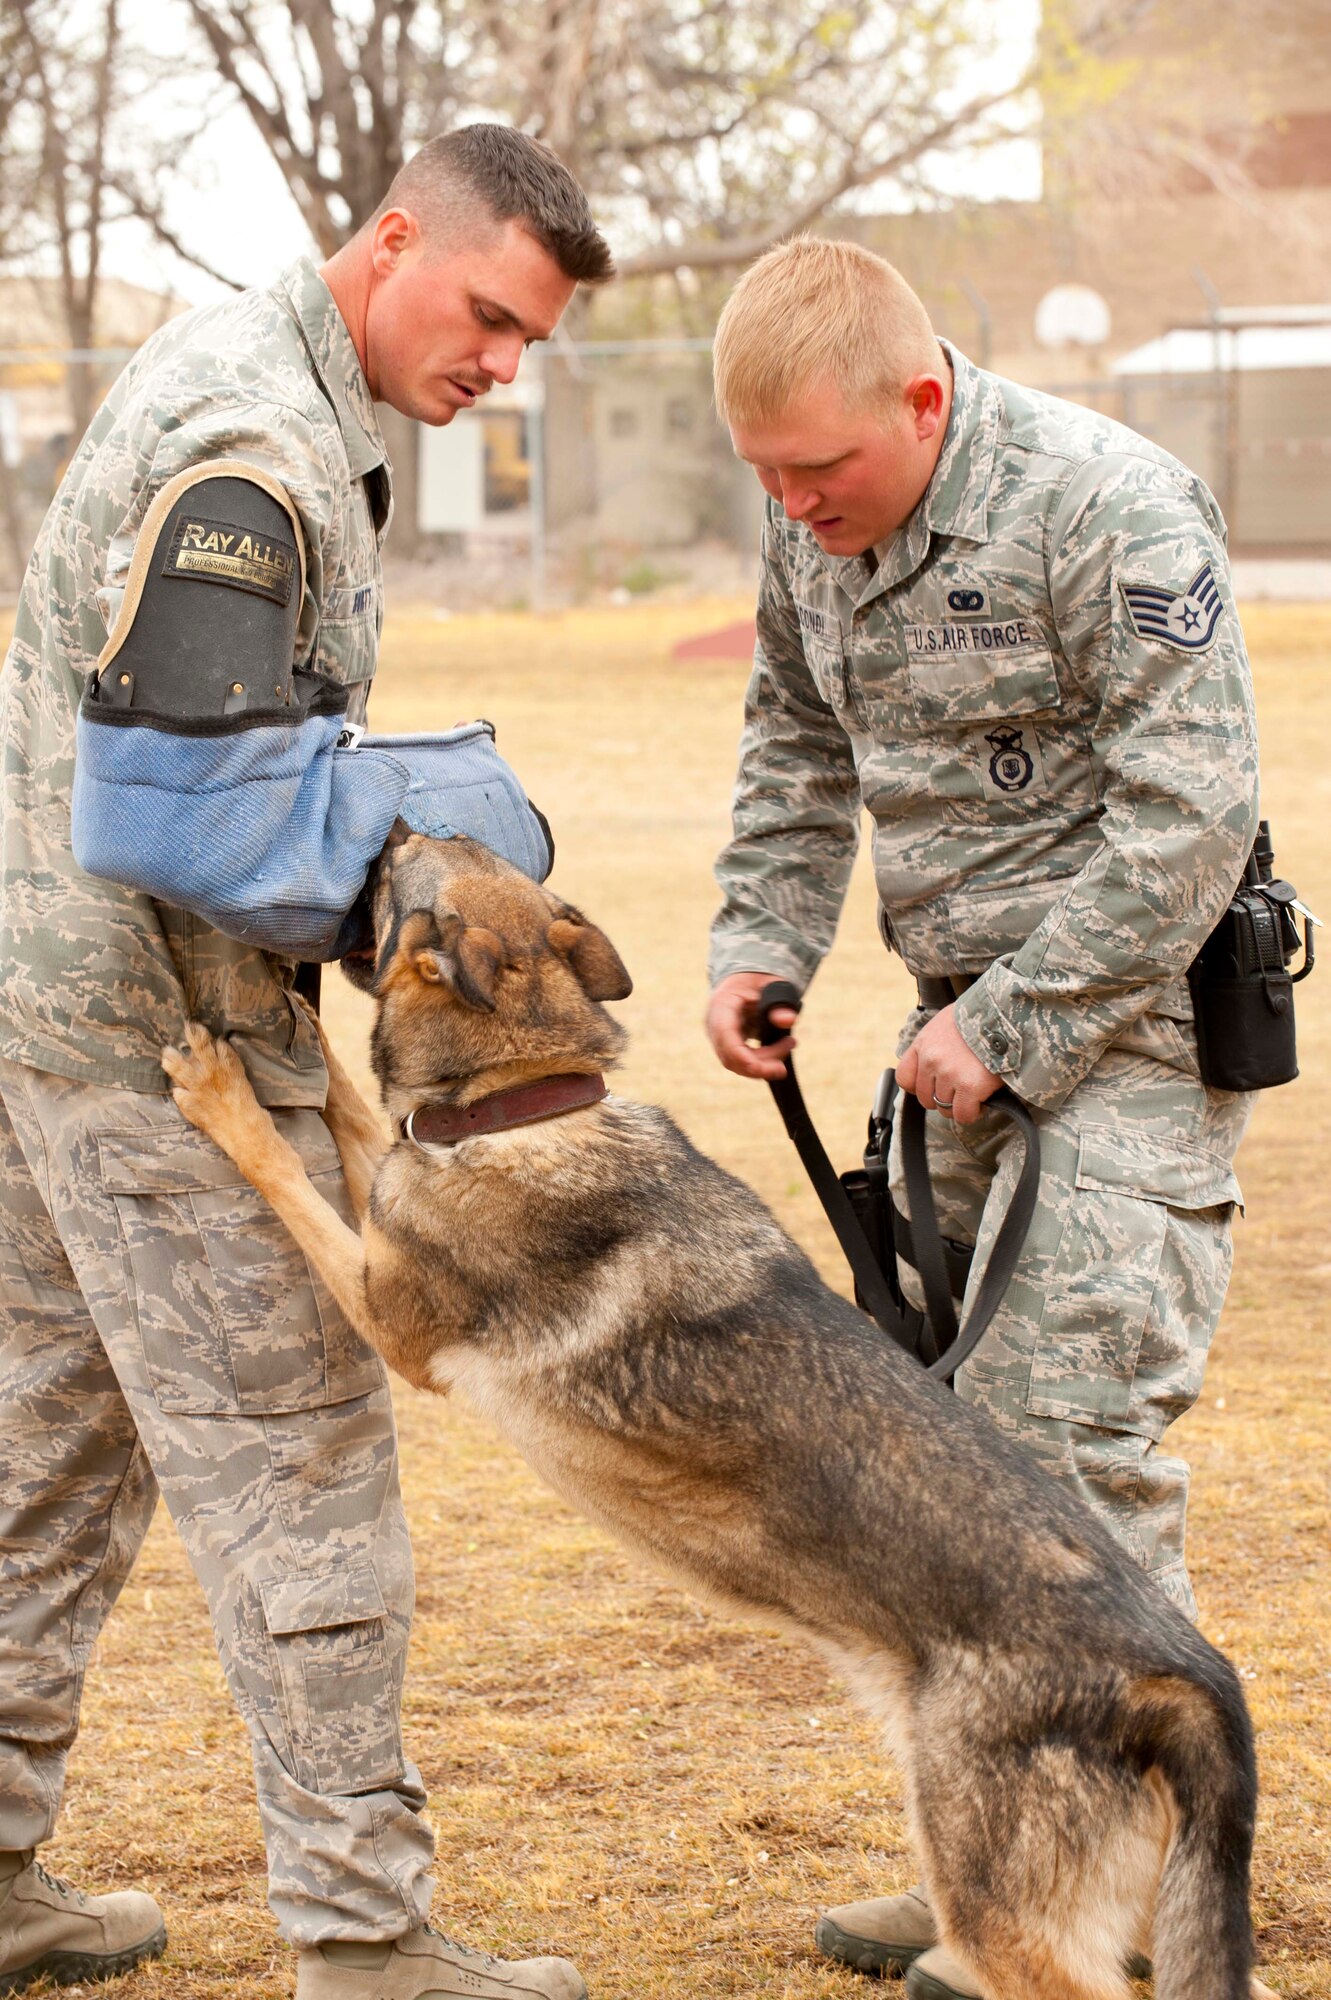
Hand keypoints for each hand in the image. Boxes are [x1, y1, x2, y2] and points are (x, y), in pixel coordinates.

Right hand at [705, 970, 798, 1079]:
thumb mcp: (774, 985)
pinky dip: (762, 1060)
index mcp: (721, 1005)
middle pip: (732, 1057)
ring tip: (789, 1042)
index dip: (747, 1059)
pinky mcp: (728, 1044)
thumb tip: (788, 1021)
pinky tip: (780, 1048)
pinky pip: (742, 1060)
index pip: (727, 1039)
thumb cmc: (759, 978)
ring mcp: (719, 1037)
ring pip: (738, 1063)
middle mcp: (714, 1025)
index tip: (777, 1067)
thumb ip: (780, 1001)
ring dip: (765, 1062)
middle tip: (791, 1045)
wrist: (747, 976)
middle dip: (763, 1063)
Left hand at [897, 1004, 1001, 1124]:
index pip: (904, 1077)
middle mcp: (931, 1059)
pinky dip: (973, 1112)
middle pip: (925, 1097)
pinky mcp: (969, 1087)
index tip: (933, 1087)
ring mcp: (949, 1074)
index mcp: (923, 1043)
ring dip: (960, 1105)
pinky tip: (982, 1100)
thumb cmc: (982, 1015)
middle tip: (961, 1089)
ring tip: (974, 1092)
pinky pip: (964, 1115)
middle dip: (943, 1097)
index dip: (918, 1087)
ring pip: (945, 1108)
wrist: (1007, 1014)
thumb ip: (936, 1044)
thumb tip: (935, 1070)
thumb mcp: (948, 1022)